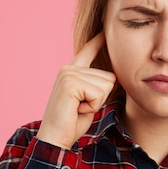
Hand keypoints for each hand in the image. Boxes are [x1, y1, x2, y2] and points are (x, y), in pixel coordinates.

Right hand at [36, 33, 115, 148]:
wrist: (55, 138)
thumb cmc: (72, 123)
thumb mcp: (88, 100)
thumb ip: (96, 86)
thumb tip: (113, 77)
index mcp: (72, 72)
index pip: (88, 51)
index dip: (98, 40)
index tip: (106, 30)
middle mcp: (69, 68)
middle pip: (109, 76)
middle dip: (101, 97)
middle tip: (81, 107)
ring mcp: (68, 74)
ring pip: (106, 85)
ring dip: (97, 102)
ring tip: (78, 108)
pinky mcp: (70, 83)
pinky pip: (99, 93)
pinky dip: (93, 106)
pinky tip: (77, 110)